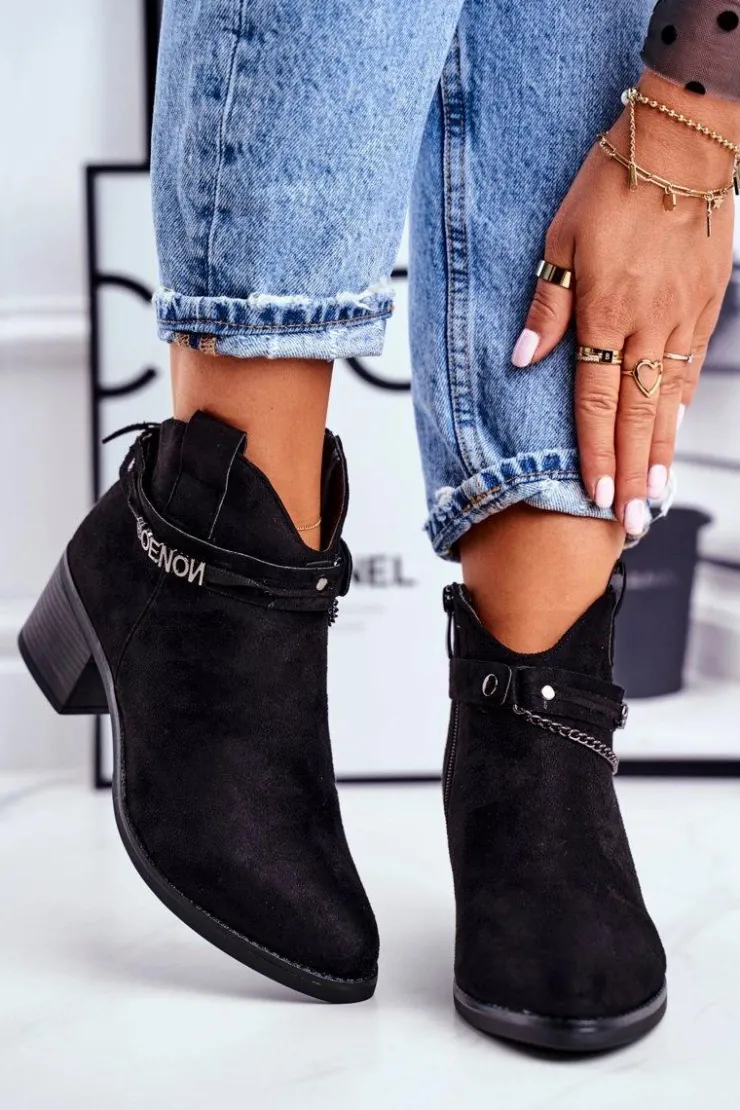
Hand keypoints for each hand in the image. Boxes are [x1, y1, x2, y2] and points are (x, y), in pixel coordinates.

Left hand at [513, 72, 735, 536]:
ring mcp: (682, 320)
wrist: (683, 146)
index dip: (594, 454)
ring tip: (656, 493)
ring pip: (670, 401)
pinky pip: (691, 369)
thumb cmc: (612, 186)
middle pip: (637, 416)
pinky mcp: (704, 308)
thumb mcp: (561, 239)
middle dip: (632, 473)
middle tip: (632, 519)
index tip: (594, 495)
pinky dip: (680, 407)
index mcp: (605, 313)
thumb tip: (523, 358)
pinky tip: (674, 433)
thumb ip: (545, 304)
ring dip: (661, 451)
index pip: (596, 402)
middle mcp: (648, 326)